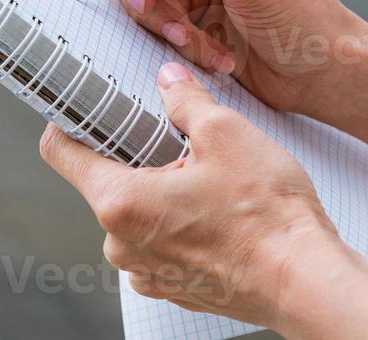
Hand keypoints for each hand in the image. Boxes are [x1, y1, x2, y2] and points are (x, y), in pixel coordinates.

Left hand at [39, 63, 366, 329]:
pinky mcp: (175, 286)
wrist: (306, 280)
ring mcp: (148, 271)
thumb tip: (169, 82)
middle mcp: (123, 245)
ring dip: (164, 191)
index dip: (69, 120)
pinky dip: (181, 222)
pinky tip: (219, 210)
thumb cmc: (267, 214)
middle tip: (178, 137)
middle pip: (107, 181)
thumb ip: (186, 101)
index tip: (84, 105)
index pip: (61, 153)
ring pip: (139, 213)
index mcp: (121, 203)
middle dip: (138, 156)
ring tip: (210, 178)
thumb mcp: (226, 132)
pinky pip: (163, 242)